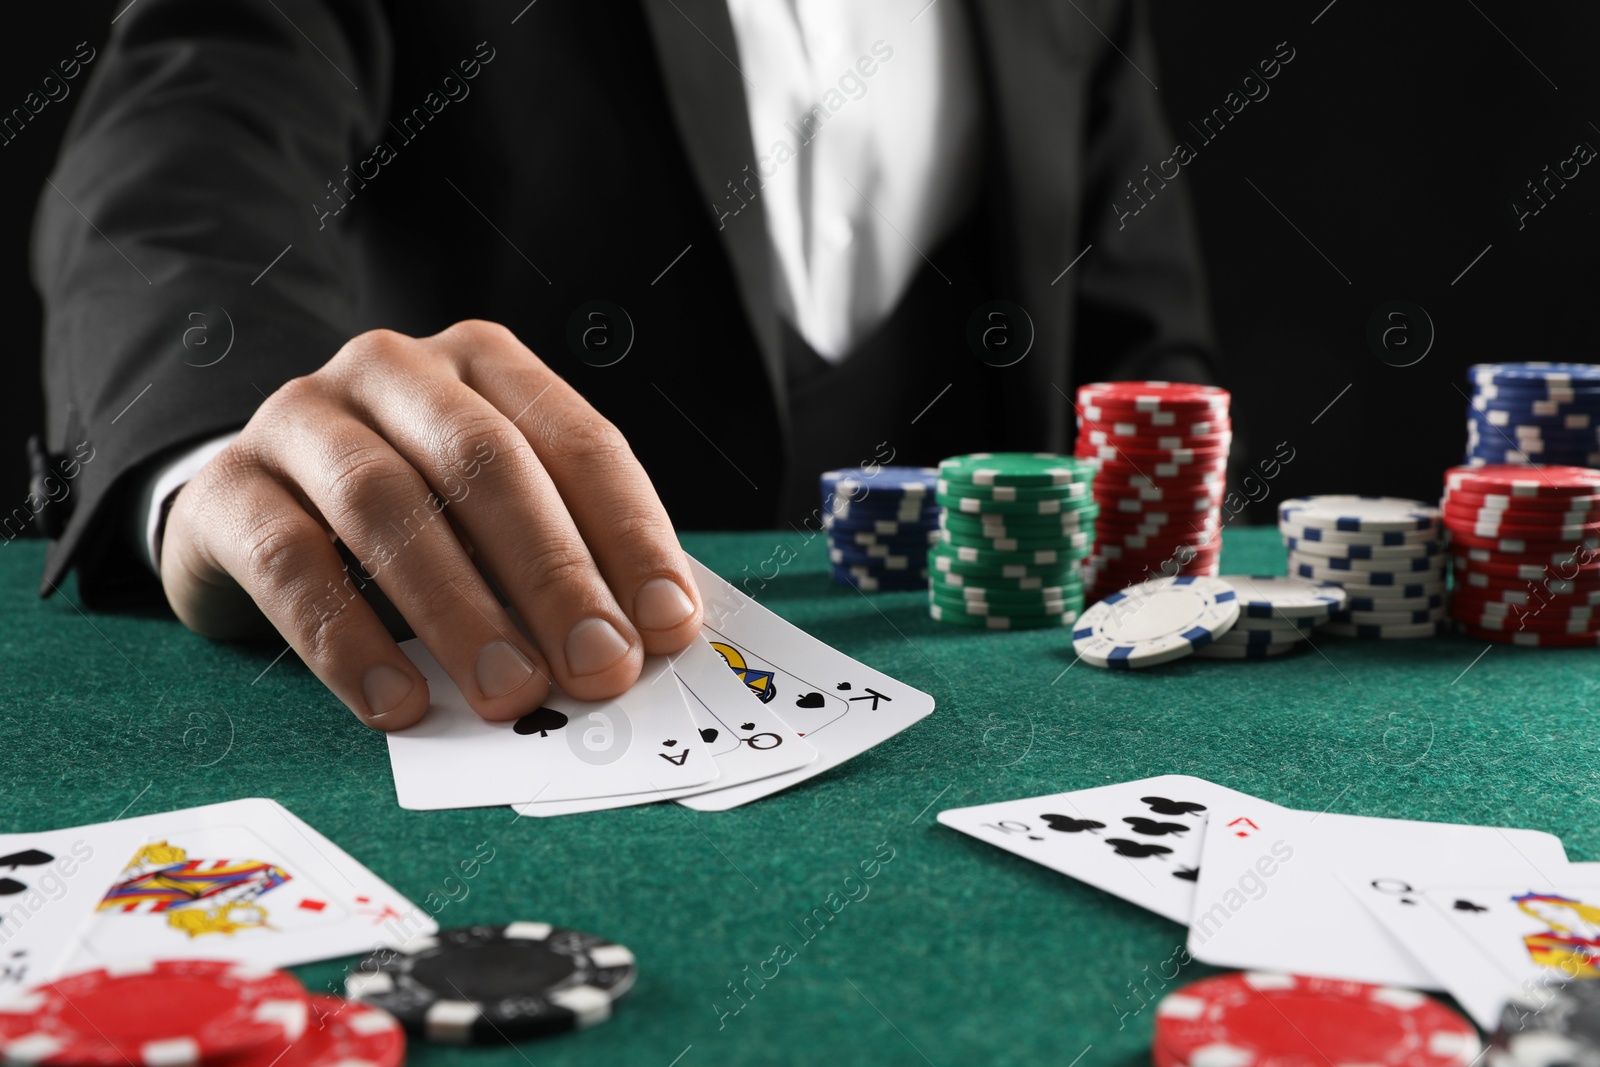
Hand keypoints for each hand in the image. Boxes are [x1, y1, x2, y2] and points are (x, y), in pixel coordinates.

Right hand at [160, 320, 703, 728]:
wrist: (250, 506)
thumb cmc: (413, 519)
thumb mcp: (493, 522)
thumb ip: (562, 563)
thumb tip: (644, 645)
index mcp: (485, 363)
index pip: (579, 442)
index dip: (632, 537)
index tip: (669, 626)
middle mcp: (394, 370)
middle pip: (487, 465)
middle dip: (554, 575)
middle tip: (598, 668)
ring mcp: (301, 419)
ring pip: (387, 505)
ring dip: (458, 610)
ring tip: (509, 695)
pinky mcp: (227, 489)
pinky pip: (290, 562)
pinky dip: (349, 642)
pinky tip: (398, 704)